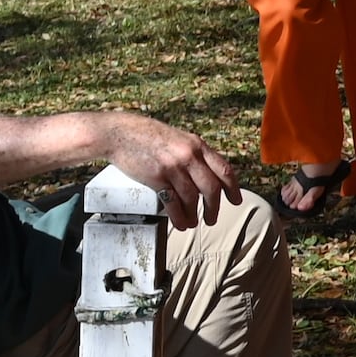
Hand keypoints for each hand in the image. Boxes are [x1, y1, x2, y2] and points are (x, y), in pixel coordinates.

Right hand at [93, 113, 237, 227]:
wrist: (119, 133)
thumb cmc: (148, 136)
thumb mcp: (178, 138)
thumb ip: (194, 154)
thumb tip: (208, 175)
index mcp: (197, 145)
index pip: (224, 169)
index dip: (233, 188)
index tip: (236, 201)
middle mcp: (189, 155)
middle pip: (211, 188)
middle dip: (214, 208)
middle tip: (212, 219)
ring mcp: (173, 167)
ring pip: (193, 198)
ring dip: (195, 215)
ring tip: (193, 223)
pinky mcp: (156, 177)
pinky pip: (173, 203)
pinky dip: (179, 217)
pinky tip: (181, 223)